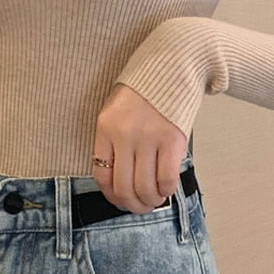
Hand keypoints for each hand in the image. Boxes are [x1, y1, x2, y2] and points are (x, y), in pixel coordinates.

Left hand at [92, 84, 187, 213]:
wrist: (171, 66)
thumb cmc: (144, 92)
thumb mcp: (116, 111)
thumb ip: (113, 141)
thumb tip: (119, 179)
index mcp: (105, 127)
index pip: (101, 174)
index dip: (111, 195)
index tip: (119, 200)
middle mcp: (124, 135)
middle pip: (123, 187)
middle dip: (132, 205)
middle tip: (139, 207)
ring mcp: (148, 138)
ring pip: (145, 188)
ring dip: (150, 202)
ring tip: (154, 200)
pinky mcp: (172, 140)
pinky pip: (166, 178)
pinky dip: (166, 190)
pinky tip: (167, 188)